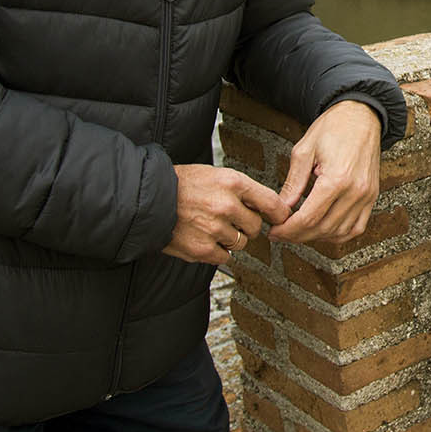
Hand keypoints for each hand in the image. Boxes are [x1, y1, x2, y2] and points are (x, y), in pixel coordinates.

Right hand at [163, 164, 287, 265]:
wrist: (149, 200)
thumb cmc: (181, 184)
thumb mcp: (215, 175)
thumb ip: (241, 190)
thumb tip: (268, 206)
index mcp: (232, 183)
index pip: (272, 203)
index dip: (279, 214)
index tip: (280, 219)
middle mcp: (227, 205)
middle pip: (256, 226)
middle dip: (246, 225)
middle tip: (228, 219)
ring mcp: (215, 229)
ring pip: (241, 243)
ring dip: (230, 238)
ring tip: (211, 226)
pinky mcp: (203, 249)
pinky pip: (225, 256)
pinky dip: (216, 250)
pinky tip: (203, 237)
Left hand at [272, 100, 382, 244]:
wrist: (361, 116)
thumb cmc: (334, 127)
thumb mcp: (304, 150)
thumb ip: (293, 182)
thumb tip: (282, 207)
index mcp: (337, 179)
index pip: (309, 218)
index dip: (288, 230)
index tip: (274, 231)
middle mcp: (355, 191)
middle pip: (322, 228)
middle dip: (297, 236)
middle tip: (281, 233)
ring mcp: (367, 196)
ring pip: (339, 233)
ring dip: (317, 237)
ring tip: (299, 231)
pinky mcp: (372, 196)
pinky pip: (357, 228)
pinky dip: (338, 234)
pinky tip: (323, 229)